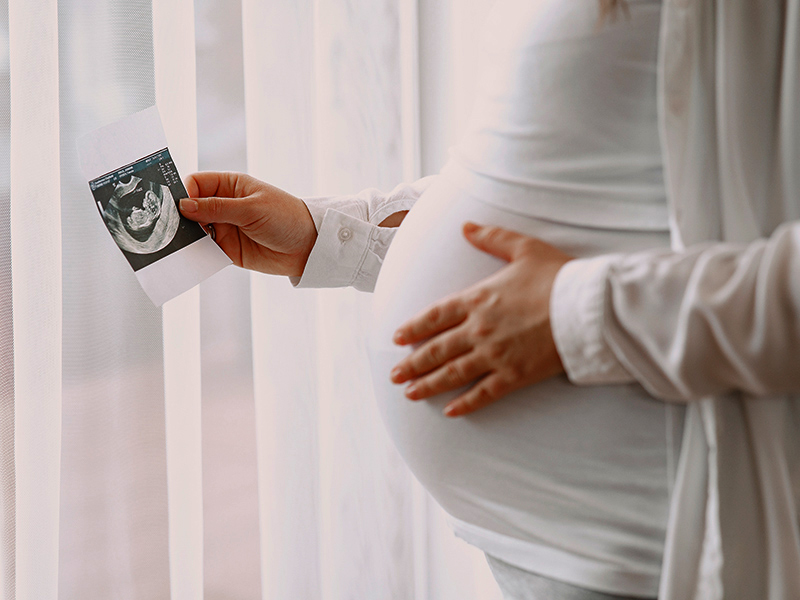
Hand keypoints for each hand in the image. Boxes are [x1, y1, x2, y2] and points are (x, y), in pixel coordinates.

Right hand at [179, 172, 316, 276]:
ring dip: (186, 237)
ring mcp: (224, 227)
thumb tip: (184, 206)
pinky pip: (205, 250)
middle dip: (180, 217)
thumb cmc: (286, 217)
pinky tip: (190, 257)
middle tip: (170, 228)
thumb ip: (217, 208)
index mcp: (230, 185)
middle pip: (191, 208)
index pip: (196, 184)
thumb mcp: (251, 209)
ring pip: (194, 230)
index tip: (177, 207)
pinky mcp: (227, 249)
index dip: (184, 193)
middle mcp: (224, 205)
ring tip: (177, 244)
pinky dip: (196, 253)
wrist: (308, 247)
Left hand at [390, 222, 572, 416]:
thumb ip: (491, 237)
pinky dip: (465, 404)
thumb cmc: (557, 276)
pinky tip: (450, 411)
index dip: (413, 328)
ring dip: (428, 384)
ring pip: (453, 373)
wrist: (587, 307)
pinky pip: (483, 393)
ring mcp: (495, 354)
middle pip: (437, 349)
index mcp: (478, 299)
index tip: (397, 338)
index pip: (435, 316)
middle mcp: (479, 329)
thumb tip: (466, 226)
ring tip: (409, 393)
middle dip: (412, 363)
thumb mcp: (523, 248)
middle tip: (394, 374)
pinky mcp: (514, 375)